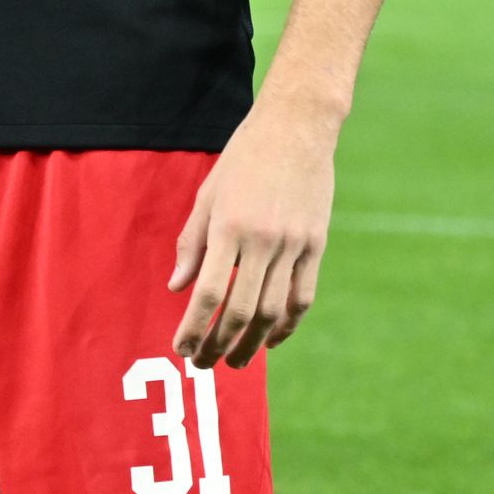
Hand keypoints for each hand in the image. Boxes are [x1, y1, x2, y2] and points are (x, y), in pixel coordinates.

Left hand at [171, 96, 339, 367]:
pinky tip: (271, 339)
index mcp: (228, 226)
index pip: (209, 292)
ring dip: (252, 343)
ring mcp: (294, 244)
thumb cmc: (243, 158)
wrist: (297, 128)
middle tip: (203, 364)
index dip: (193, 327)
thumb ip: (192, 243)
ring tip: (236, 362)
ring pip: (273, 310)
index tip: (180, 348)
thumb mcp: (207, 194)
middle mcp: (262, 240)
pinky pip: (303, 296)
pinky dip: (287, 323)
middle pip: (240, 309)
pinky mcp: (316, 245)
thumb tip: (177, 288)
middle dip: (219, 344)